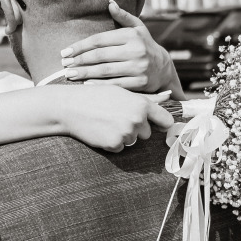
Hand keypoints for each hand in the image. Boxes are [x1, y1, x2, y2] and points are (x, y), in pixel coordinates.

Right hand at [51, 85, 174, 152]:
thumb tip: (170, 95)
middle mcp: (137, 119)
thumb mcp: (123, 92)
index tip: (159, 125)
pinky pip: (120, 148)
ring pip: (133, 141)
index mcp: (142, 104)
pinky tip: (101, 130)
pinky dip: (112, 142)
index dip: (163, 124)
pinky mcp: (114, 144)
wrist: (71, 106)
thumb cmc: (97, 96)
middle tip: (118, 118)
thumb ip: (148, 99)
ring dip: (123, 135)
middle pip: (148, 133)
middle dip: (136, 129)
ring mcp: (126, 133)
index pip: (165, 120)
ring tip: (107, 122)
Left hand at [59, 1, 180, 92]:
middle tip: (64, 64)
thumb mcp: (137, 28)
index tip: (66, 51)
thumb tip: (109, 3)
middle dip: (80, 60)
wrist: (163, 68)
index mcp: (132, 35)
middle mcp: (136, 50)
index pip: (100, 40)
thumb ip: (123, 16)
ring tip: (70, 74)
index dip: (81, 45)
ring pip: (105, 70)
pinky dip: (99, 85)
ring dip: (85, 73)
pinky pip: (115, 84)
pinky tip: (86, 84)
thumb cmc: (144, 45)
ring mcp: (138, 67)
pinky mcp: (140, 83)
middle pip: (100, 55)